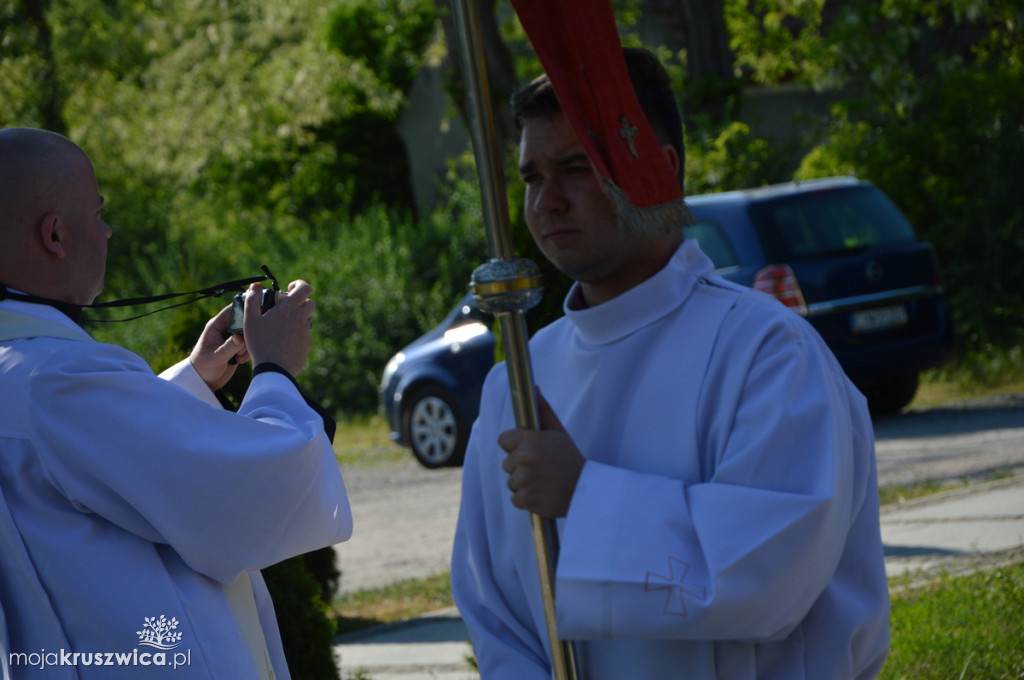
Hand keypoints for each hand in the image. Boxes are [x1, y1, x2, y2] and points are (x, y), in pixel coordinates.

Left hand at [189, 304, 248, 390]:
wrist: (203, 381)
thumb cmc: (203, 367)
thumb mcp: (215, 357)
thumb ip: (228, 347)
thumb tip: (240, 337)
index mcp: (216, 325)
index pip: (232, 310)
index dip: (244, 309)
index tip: (255, 316)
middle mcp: (225, 329)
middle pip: (244, 321)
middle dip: (248, 333)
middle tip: (245, 346)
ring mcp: (232, 338)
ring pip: (249, 334)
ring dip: (248, 345)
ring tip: (239, 356)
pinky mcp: (237, 347)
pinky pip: (249, 344)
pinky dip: (248, 351)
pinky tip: (240, 360)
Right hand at [242, 279, 314, 376]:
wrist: (274, 370)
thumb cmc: (260, 344)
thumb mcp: (250, 321)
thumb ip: (252, 300)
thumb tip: (255, 285)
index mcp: (288, 310)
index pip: (305, 288)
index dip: (299, 285)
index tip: (290, 288)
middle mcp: (301, 319)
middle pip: (310, 303)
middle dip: (300, 302)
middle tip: (285, 309)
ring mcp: (305, 333)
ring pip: (306, 320)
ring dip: (297, 319)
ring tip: (280, 328)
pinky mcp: (306, 346)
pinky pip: (304, 336)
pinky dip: (296, 335)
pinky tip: (282, 343)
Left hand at [498, 390, 583, 517]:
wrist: (584, 490)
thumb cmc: (570, 458)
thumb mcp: (558, 432)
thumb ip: (543, 410)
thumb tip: (534, 388)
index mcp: (529, 440)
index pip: (504, 440)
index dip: (515, 446)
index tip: (529, 451)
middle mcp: (523, 458)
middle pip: (507, 462)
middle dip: (520, 466)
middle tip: (542, 468)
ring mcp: (524, 480)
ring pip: (511, 481)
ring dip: (524, 483)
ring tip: (544, 481)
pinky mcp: (526, 499)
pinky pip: (516, 498)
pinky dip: (527, 499)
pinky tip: (542, 493)